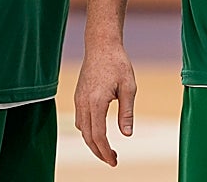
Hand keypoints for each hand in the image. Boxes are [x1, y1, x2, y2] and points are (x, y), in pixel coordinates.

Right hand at [73, 43, 137, 166]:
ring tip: (107, 149)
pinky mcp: (78, 96)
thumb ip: (127, 112)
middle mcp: (83, 103)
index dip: (105, 152)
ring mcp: (78, 99)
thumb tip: (127, 135)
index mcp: (96, 102)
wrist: (101, 45)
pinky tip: (98, 132)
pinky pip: (80, 119)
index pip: (98, 135)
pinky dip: (88, 130)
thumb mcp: (129, 87)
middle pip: (88, 136)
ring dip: (92, 142)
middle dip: (99, 152)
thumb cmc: (118, 63)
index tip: (114, 161)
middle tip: (112, 160)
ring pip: (82, 129)